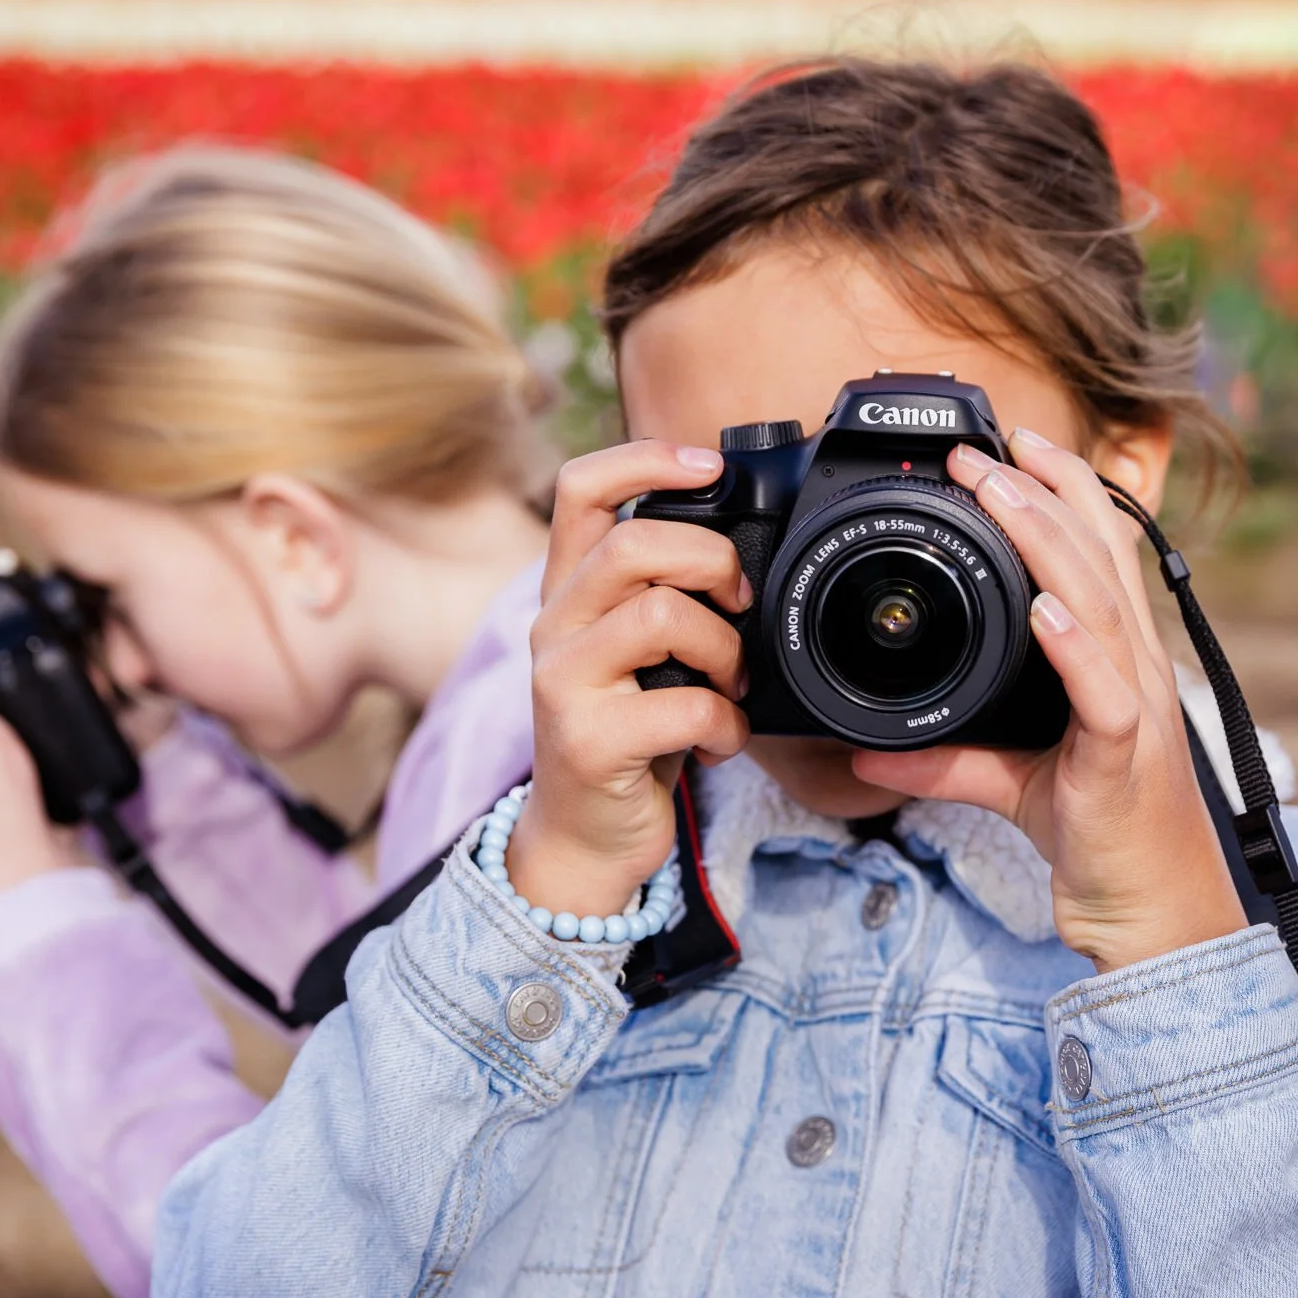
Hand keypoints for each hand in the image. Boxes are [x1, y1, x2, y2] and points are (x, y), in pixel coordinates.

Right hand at [504, 441, 753, 918]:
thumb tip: (744, 548)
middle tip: (742, 604)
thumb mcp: (639, 652)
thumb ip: (664, 593)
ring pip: (662, 617)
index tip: (709, 466)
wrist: (584, 838)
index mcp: (568, 592)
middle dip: (714, 565)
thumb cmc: (629, 735)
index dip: (645, 459)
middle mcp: (554, 626)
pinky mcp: (589, 742)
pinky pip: (685, 706)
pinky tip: (720, 741)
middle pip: (634, 546)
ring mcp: (563, 683)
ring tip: (731, 685)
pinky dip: (726, 725)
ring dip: (726, 651)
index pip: (581, 489)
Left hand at [851, 429, 1246, 974]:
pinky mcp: (1125, 755)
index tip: (1016, 442)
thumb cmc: (1100, 837)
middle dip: (1043, 490)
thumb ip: (947, 760)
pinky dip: (1073, 646)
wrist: (1152, 911)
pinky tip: (1045, 611)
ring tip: (1003, 493)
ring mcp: (1135, 705)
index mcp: (1114, 659)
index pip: (1098, 552)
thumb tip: (868, 756)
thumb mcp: (1011, 786)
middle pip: (1098, 554)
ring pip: (1097, 603)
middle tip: (987, 446)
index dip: (1064, 490)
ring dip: (1046, 541)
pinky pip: (1104, 690)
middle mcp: (1133, 667)